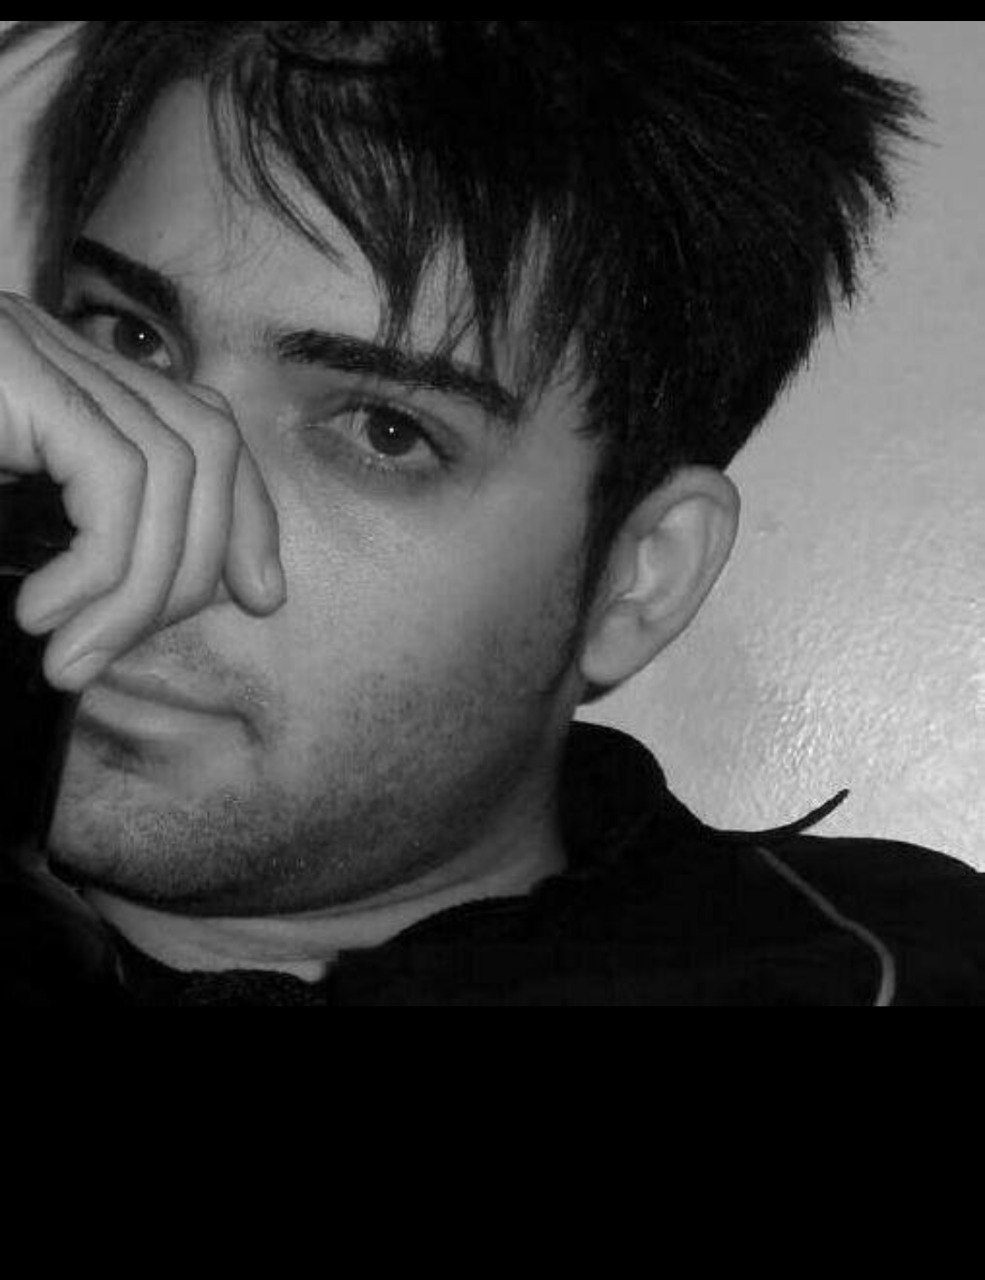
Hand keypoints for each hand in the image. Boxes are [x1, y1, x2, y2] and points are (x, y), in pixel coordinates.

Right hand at [0, 292, 284, 690]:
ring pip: (175, 466)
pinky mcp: (11, 371)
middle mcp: (55, 349)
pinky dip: (104, 569)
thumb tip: (153, 607)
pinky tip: (44, 617)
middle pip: (209, 440)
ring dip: (142, 587)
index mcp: (60, 379)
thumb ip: (67, 541)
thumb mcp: (4, 522)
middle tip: (116, 650)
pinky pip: (117, 480)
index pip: (204, 423)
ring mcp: (28, 348)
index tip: (261, 594)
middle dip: (202, 562)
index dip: (250, 511)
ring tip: (74, 654)